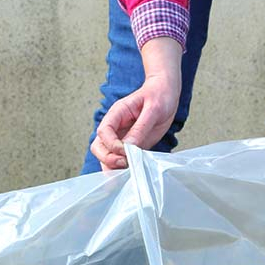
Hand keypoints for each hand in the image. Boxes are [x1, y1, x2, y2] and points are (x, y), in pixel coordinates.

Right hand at [90, 36, 181, 170]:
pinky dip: (123, 169)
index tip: (125, 151)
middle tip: (125, 163)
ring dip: (113, 166)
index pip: (103, 132)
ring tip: (129, 170)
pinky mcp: (131, 147)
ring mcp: (121, 138)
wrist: (165, 93)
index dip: (111, 145)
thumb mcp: (153, 109)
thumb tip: (129, 148)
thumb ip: (140, 128)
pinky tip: (133, 171)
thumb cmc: (158, 95)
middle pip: (98, 147)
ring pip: (106, 156)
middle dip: (108, 159)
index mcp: (116, 114)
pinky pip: (121, 160)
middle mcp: (115, 127)